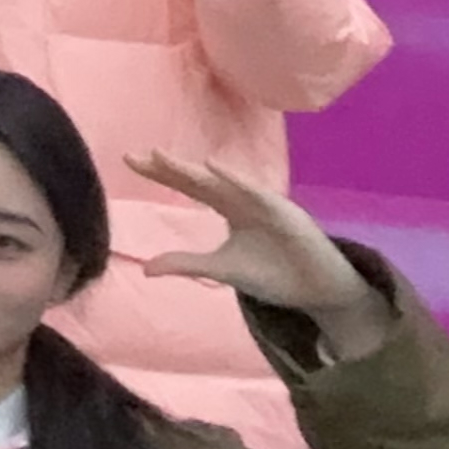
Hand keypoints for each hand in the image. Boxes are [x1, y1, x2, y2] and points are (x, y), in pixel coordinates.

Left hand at [131, 149, 388, 357]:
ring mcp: (263, 203)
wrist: (318, 292)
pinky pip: (256, 192)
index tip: (130, 159)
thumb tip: (145, 269)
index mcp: (229, 209)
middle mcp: (242, 199)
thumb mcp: (222, 269)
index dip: (162, 173)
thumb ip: (187, 264)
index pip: (190, 186)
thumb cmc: (274, 275)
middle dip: (168, 167)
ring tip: (162, 157)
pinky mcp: (284, 212)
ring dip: (193, 169)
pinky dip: (235, 179)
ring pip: (222, 182)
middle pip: (199, 179)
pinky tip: (213, 166)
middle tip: (135, 155)